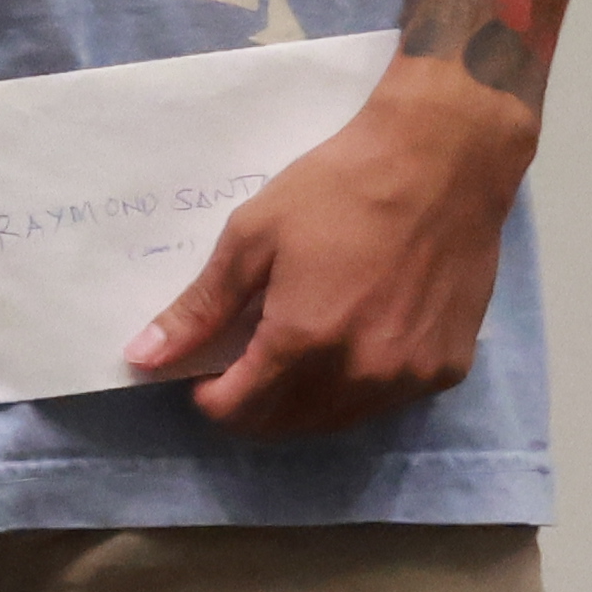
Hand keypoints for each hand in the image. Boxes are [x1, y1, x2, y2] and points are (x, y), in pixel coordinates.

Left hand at [125, 57, 530, 434]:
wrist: (441, 167)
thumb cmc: (337, 192)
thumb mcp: (252, 238)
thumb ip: (200, 308)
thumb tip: (143, 356)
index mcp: (304, 342)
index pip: (240, 410)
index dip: (210, 397)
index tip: (203, 371)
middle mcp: (361, 375)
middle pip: (287, 424)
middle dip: (252, 404)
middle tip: (242, 360)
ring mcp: (411, 378)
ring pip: (338, 420)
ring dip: (302, 402)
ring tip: (292, 351)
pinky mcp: (448, 370)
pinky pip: (386, 401)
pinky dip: (355, 388)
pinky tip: (349, 343)